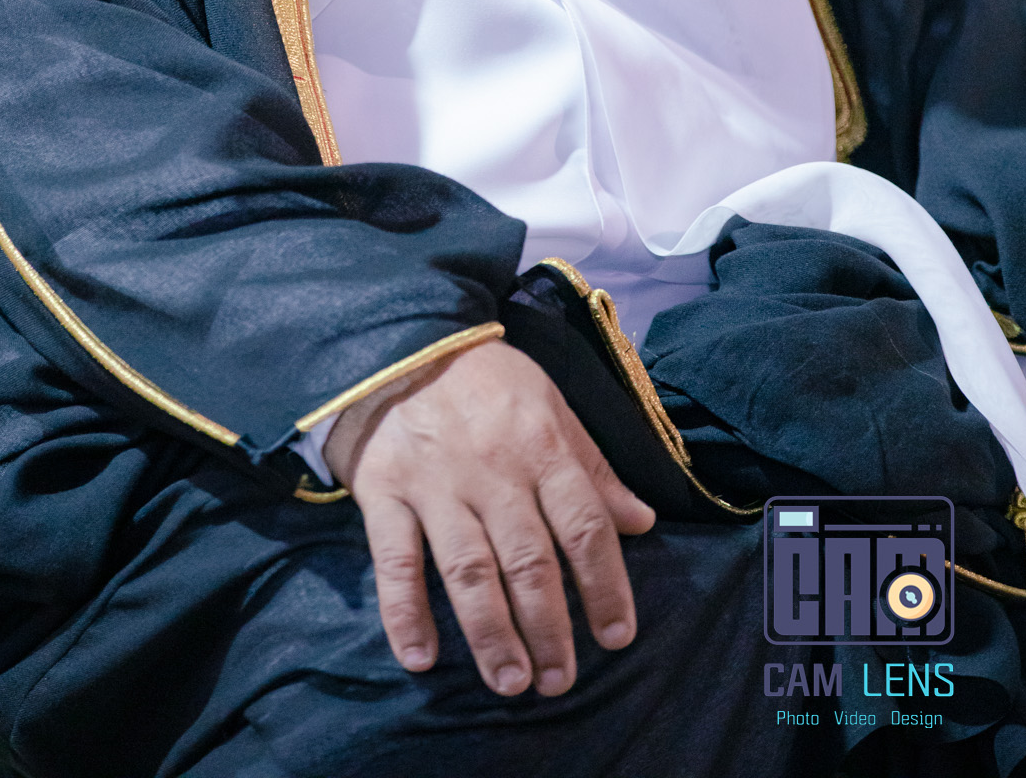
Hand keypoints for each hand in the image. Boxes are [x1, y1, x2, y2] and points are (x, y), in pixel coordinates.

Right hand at [324, 339, 652, 698]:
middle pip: (528, 559)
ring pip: (469, 569)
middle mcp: (492, 470)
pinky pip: (395, 560)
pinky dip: (404, 612)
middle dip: (549, 626)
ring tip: (511, 682)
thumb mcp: (551, 405)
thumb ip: (592, 468)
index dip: (605, 586)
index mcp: (542, 446)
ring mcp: (435, 484)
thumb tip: (641, 522)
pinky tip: (420, 658)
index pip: (584, 526)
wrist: (400, 342)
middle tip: (559, 681)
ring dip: (491, 632)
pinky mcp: (384, 492)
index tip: (616, 637)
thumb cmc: (486, 381)